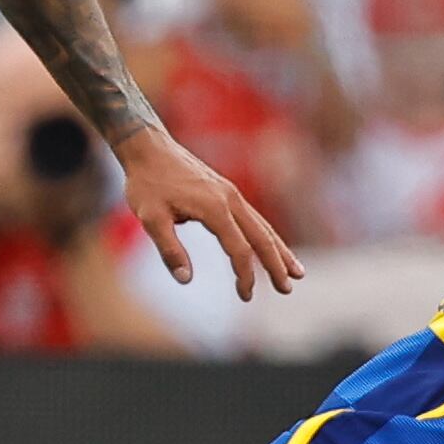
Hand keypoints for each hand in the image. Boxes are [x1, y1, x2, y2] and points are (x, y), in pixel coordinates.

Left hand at [114, 126, 301, 298]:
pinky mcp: (226, 191)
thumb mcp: (150, 218)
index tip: (245, 296)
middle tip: (288, 289)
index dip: (245, 275)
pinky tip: (271, 246)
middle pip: (262, 236)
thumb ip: (169, 250)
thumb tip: (186, 279)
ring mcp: (230, 193)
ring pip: (262, 225)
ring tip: (296, 271)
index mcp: (214, 208)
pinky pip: (253, 217)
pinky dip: (267, 234)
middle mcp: (229, 199)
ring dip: (279, 250)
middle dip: (277, 264)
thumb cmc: (147, 184)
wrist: (148, 147)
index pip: (239, 249)